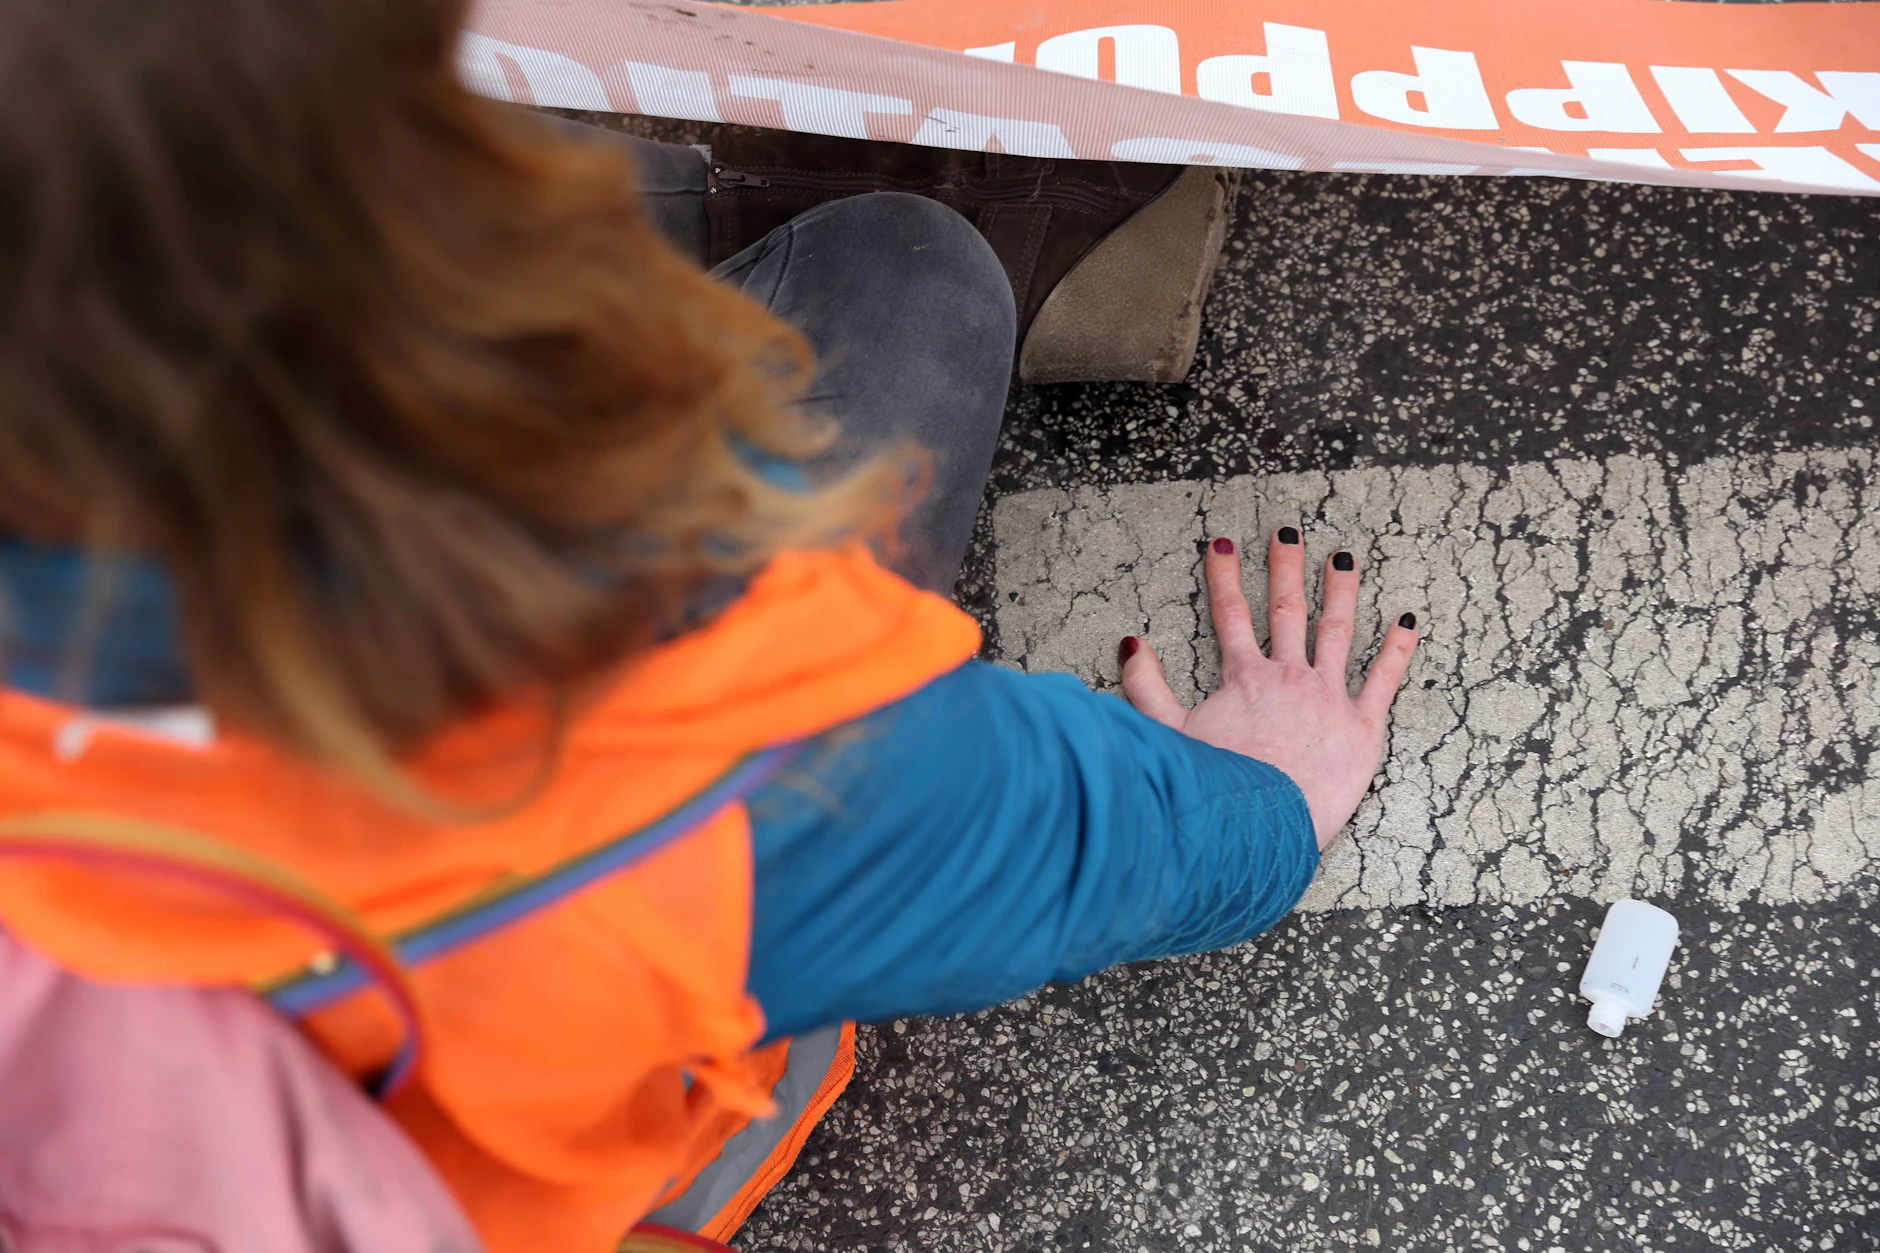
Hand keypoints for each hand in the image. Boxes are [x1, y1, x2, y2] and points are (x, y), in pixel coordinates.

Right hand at [1118, 530, 1417, 849]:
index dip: (1224, 577)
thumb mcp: (1169, 734)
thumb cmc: (1218, 788)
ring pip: (1337, 631)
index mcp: (1244, 678)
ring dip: (1341, 591)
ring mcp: (1328, 696)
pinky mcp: (1362, 725)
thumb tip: (1130, 644)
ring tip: (1345, 559)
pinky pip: (1384, 678)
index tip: (1222, 545)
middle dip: (1285, 567)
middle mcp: (1288, 676)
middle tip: (1287, 533)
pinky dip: (1398, 648)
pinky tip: (1407, 621)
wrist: (1264, 825)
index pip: (1230, 615)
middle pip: (1286, 610)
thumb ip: (1147, 687)